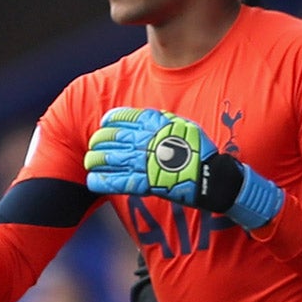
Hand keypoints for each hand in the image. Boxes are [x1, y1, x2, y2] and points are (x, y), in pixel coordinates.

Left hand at [82, 107, 282, 227]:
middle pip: (116, 138)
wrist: (212, 177)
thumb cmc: (200, 152)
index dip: (112, 121)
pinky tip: (93, 180)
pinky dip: (104, 181)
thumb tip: (146, 118)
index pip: (127, 118)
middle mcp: (150, 142)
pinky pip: (120, 182)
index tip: (103, 124)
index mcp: (158, 126)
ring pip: (114, 159)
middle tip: (92, 145)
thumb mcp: (183, 126)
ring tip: (88, 161)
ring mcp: (148, 163)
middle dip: (100, 141)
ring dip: (97, 160)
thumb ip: (163, 121)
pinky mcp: (148, 183)